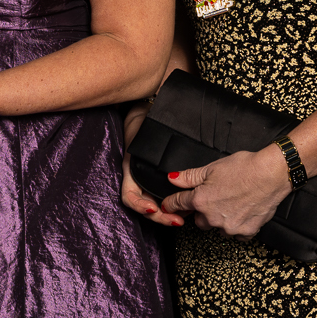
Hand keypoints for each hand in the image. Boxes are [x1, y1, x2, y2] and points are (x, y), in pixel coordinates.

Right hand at [120, 106, 183, 226]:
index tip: (154, 208)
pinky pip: (164, 199)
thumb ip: (146, 117)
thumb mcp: (144, 120)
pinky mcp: (161, 181)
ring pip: (156, 206)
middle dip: (160, 217)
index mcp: (131, 167)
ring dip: (168, 215)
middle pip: (145, 207)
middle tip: (178, 220)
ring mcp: (149, 181)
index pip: (129, 195)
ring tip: (185, 219)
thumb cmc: (148, 118)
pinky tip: (188, 209)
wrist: (153, 117)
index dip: (140, 205)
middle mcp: (138, 178)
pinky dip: (174, 206)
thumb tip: (157, 97)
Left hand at [162, 146, 291, 237]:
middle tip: (216, 197)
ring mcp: (229, 227)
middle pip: (199, 220)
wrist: (272, 175)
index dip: (172, 202)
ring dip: (221, 219)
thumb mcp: (212, 168)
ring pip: (217, 228)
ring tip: (233, 203)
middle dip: (204, 211)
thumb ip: (189, 176)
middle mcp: (212, 218)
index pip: (178, 204)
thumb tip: (172, 179)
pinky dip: (238, 226)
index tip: (170, 205)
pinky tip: (244, 212)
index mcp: (200, 200)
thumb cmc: (245, 168)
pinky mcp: (245, 232)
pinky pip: (236, 234)